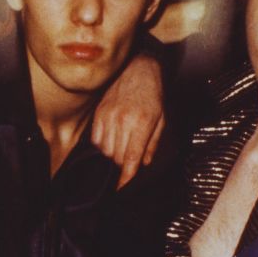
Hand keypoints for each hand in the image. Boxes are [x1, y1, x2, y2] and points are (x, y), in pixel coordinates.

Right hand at [93, 52, 164, 187]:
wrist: (138, 68)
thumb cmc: (153, 94)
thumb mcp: (161, 119)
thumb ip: (152, 142)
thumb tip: (143, 163)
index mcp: (142, 123)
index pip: (131, 157)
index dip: (126, 177)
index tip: (122, 188)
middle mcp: (123, 121)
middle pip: (117, 157)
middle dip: (123, 164)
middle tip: (129, 160)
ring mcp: (109, 116)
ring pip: (106, 150)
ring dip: (113, 154)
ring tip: (122, 147)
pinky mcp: (99, 112)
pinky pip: (96, 139)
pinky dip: (103, 145)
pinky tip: (111, 139)